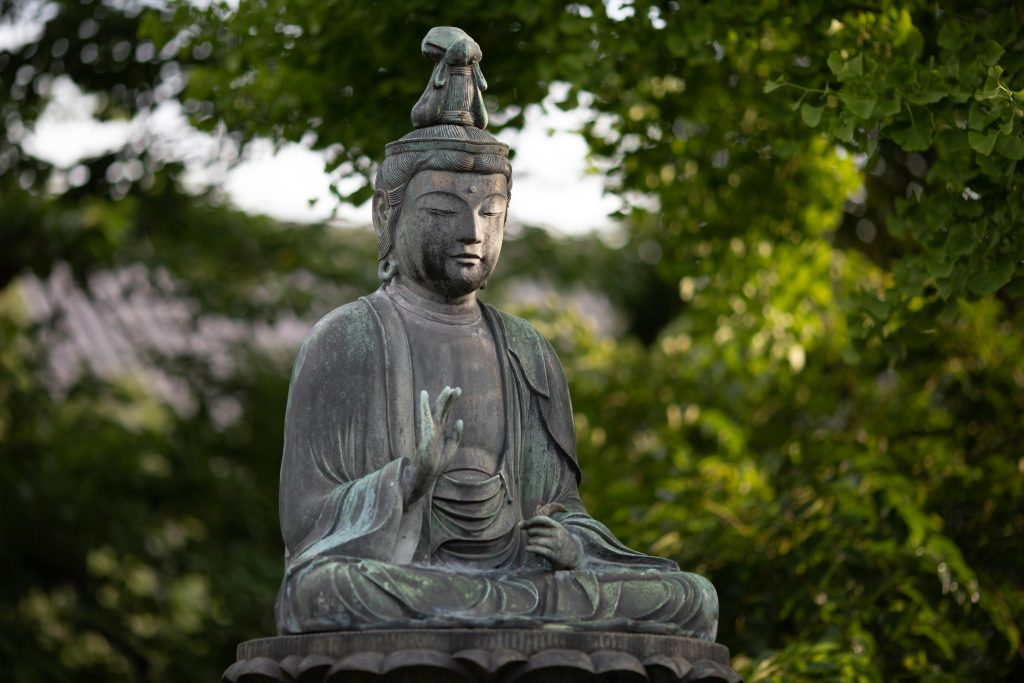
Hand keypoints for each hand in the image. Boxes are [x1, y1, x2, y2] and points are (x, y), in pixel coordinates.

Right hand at [403, 386, 462, 500]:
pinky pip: (425, 414)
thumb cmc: (439, 461)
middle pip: (442, 409)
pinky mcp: (425, 430)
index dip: (451, 402)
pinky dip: (424, 404)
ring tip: (449, 389)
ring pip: (437, 410)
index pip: (446, 412)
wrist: (430, 471)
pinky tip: (424, 394)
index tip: (457, 391)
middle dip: (450, 399)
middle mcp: (435, 427)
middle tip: (457, 389)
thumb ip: (456, 433)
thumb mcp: (453, 446)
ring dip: (443, 399)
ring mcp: (430, 427)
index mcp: (440, 430)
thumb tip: (460, 420)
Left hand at [519, 515, 582, 568]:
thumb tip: (521, 523)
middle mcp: (557, 534)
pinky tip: (528, 549)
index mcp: (557, 526)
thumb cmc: (559, 541)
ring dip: (529, 542)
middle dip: (529, 533)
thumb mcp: (555, 530)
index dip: (530, 521)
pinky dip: (530, 548)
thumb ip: (540, 525)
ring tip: (531, 543)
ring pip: (534, 540)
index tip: (522, 525)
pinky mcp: (553, 555)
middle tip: (530, 537)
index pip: (541, 519)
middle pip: (535, 530)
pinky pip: (537, 549)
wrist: (575, 555)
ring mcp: (556, 545)